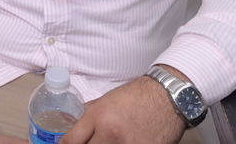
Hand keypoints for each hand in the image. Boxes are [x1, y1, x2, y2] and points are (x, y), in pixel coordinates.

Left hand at [60, 76, 184, 143]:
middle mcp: (111, 134)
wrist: (168, 98)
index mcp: (99, 118)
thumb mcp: (105, 100)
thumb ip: (86, 114)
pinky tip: (123, 143)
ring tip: (108, 141)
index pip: (71, 140)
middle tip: (87, 143)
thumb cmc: (137, 96)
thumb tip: (67, 121)